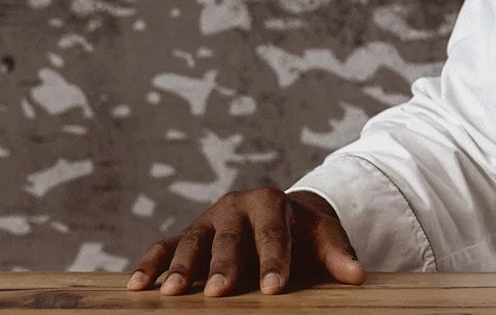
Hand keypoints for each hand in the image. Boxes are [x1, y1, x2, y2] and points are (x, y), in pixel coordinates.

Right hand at [126, 188, 365, 295]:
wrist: (276, 211)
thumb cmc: (301, 229)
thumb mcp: (323, 233)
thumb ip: (338, 253)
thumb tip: (357, 276)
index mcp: (271, 202)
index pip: (274, 234)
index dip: (274, 261)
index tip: (274, 289)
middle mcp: (235, 206)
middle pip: (230, 238)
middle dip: (225, 265)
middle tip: (221, 292)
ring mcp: (207, 219)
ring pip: (192, 241)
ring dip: (181, 267)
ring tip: (173, 293)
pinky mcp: (186, 233)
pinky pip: (164, 245)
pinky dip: (150, 264)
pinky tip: (138, 287)